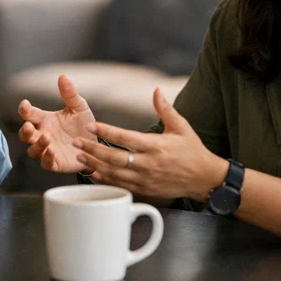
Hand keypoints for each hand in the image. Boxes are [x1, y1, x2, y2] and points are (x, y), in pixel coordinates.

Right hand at [18, 74, 96, 172]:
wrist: (97, 145)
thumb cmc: (84, 125)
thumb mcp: (79, 107)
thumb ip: (70, 94)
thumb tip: (63, 76)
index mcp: (45, 120)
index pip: (30, 114)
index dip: (25, 110)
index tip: (24, 104)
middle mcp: (43, 135)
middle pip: (26, 135)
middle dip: (24, 131)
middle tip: (28, 126)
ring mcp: (48, 150)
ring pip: (33, 150)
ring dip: (37, 145)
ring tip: (46, 138)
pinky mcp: (56, 163)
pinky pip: (46, 163)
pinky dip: (46, 158)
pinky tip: (51, 151)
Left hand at [72, 88, 227, 199]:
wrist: (205, 179)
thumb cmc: (193, 151)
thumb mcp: (181, 127)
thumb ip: (166, 109)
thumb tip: (156, 90)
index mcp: (155, 146)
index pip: (125, 137)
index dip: (106, 131)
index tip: (90, 125)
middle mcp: (148, 163)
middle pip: (115, 157)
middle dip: (93, 149)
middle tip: (76, 142)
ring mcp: (146, 179)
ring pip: (115, 173)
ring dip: (95, 164)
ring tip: (79, 156)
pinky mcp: (146, 189)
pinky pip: (121, 185)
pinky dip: (106, 180)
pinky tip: (93, 174)